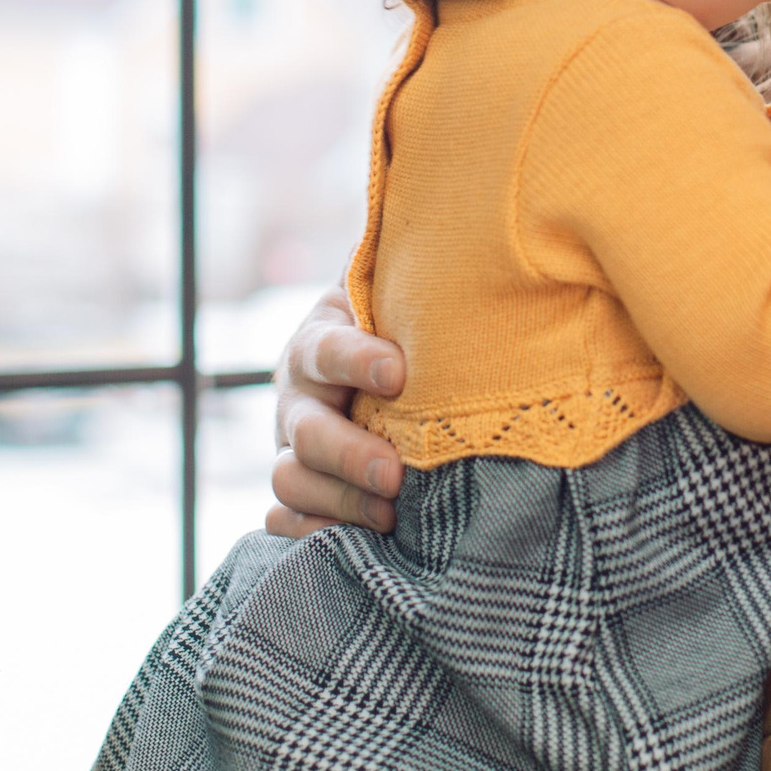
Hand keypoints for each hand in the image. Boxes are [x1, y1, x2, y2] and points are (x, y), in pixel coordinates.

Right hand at [265, 285, 405, 535]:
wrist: (391, 370)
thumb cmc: (411, 331)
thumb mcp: (411, 300)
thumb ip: (430, 283)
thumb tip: (488, 226)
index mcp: (321, 340)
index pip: (327, 348)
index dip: (357, 359)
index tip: (399, 373)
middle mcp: (297, 396)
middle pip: (303, 430)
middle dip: (347, 454)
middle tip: (396, 474)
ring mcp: (292, 446)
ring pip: (289, 480)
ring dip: (337, 502)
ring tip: (393, 516)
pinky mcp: (300, 489)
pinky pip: (283, 520)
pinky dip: (308, 534)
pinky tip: (351, 544)